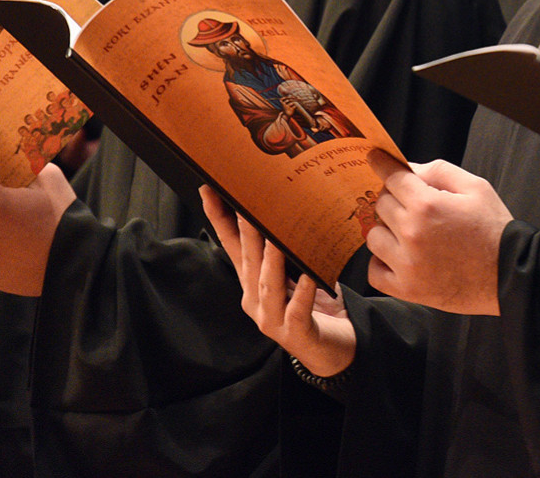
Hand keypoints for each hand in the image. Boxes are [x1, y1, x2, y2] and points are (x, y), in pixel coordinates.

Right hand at [201, 187, 356, 377]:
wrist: (330, 351)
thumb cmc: (313, 307)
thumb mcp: (296, 272)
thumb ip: (287, 247)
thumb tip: (287, 206)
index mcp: (252, 283)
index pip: (232, 246)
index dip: (219, 219)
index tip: (209, 190)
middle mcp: (256, 300)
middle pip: (248, 260)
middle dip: (244, 229)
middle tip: (245, 199)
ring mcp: (272, 319)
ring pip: (268, 284)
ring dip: (271, 258)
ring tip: (275, 233)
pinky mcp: (294, 333)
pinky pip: (297, 310)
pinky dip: (301, 293)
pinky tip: (307, 277)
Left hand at [367, 157, 511, 314]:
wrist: (510, 275)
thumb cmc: (494, 230)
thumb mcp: (476, 188)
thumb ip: (439, 171)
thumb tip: (409, 168)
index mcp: (428, 205)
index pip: (392, 177)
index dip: (382, 164)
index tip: (375, 158)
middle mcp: (412, 233)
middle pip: (381, 204)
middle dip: (394, 198)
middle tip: (413, 204)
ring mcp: (407, 264)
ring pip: (373, 236)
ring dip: (387, 231)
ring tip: (409, 233)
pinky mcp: (407, 290)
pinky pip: (374, 271)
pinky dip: (382, 263)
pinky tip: (400, 257)